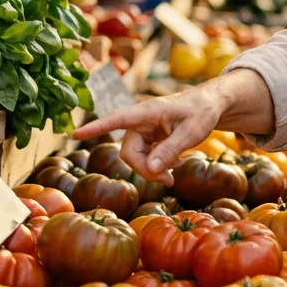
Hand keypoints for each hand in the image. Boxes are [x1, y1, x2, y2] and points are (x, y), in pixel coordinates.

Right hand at [74, 85, 225, 184]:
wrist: (210, 105)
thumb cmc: (202, 112)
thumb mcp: (193, 131)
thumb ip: (171, 149)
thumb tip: (150, 168)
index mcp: (147, 112)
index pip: (117, 119)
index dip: (96, 128)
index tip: (75, 134)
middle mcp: (140, 120)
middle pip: (129, 152)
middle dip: (145, 170)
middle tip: (168, 180)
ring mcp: (144, 130)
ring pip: (135, 158)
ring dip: (151, 171)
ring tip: (172, 177)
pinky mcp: (149, 138)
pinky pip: (144, 158)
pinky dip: (156, 166)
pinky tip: (173, 166)